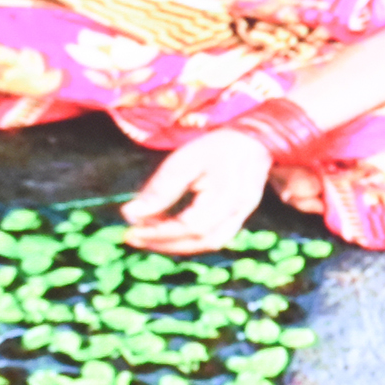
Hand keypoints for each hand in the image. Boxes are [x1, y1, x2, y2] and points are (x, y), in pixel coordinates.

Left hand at [120, 129, 274, 253]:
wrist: (254, 140)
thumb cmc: (217, 146)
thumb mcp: (184, 161)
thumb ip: (159, 189)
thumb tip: (130, 214)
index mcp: (227, 194)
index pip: (191, 226)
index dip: (159, 233)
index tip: (131, 230)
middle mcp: (239, 210)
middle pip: (202, 241)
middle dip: (165, 244)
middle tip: (135, 237)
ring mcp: (242, 216)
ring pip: (210, 243)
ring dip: (177, 245)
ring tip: (149, 236)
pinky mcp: (239, 217)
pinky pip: (214, 237)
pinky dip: (189, 239)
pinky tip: (169, 230)